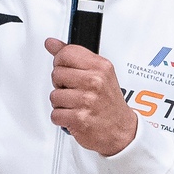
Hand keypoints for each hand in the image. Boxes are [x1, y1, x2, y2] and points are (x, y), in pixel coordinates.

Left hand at [45, 39, 138, 155]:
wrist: (122, 130)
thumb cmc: (109, 103)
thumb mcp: (99, 73)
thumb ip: (74, 56)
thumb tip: (52, 43)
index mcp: (100, 67)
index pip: (66, 53)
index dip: (61, 63)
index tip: (66, 70)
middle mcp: (95, 82)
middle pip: (57, 74)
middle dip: (61, 84)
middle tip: (74, 91)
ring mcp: (87, 100)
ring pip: (54, 95)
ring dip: (61, 104)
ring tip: (75, 105)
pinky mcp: (79, 118)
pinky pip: (55, 115)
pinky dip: (61, 119)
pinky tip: (74, 116)